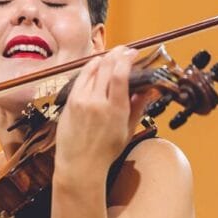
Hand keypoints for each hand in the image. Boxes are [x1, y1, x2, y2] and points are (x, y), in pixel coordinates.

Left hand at [54, 45, 152, 178]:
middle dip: (117, 54)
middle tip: (124, 51)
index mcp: (114, 109)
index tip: (134, 53)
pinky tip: (95, 66)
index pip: (120, 74)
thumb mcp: (128, 130)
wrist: (79, 166)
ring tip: (111, 56)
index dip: (127, 58)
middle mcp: (96, 102)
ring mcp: (80, 101)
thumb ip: (138, 107)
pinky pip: (79, 79)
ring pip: (91, 70)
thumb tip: (148, 89)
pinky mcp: (69, 103)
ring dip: (103, 59)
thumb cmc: (105, 152)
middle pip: (106, 67)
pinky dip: (88, 69)